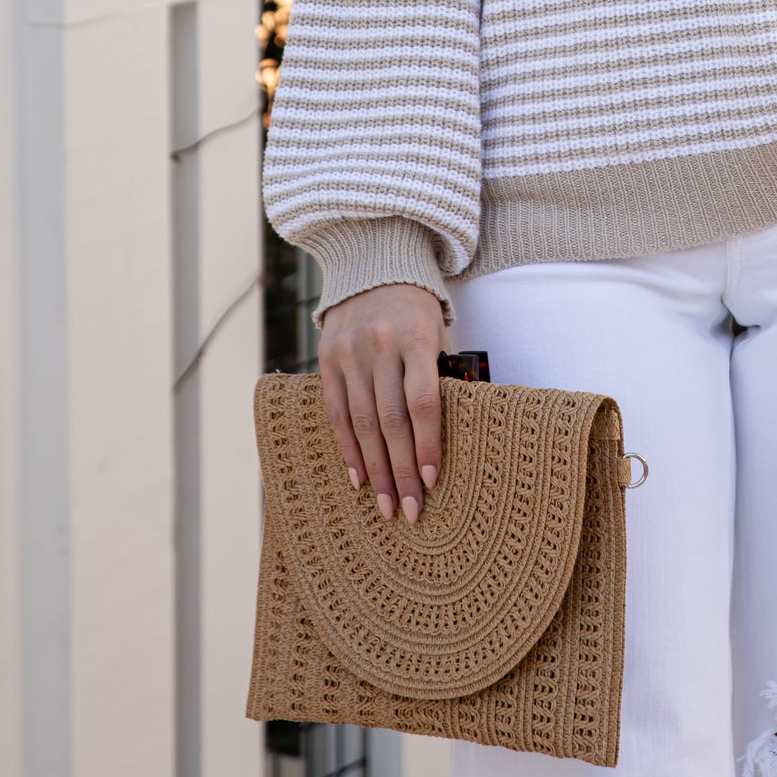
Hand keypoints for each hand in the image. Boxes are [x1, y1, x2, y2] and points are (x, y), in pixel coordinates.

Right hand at [319, 281, 450, 524]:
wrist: (373, 266)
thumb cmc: (417, 308)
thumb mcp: (438, 331)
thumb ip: (440, 374)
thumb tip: (449, 430)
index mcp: (416, 338)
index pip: (423, 401)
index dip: (428, 444)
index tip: (432, 480)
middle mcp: (381, 347)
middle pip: (392, 421)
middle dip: (402, 470)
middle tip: (409, 510)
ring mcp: (350, 354)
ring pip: (363, 423)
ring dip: (375, 470)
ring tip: (386, 504)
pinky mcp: (328, 360)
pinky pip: (336, 412)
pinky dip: (348, 448)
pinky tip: (359, 477)